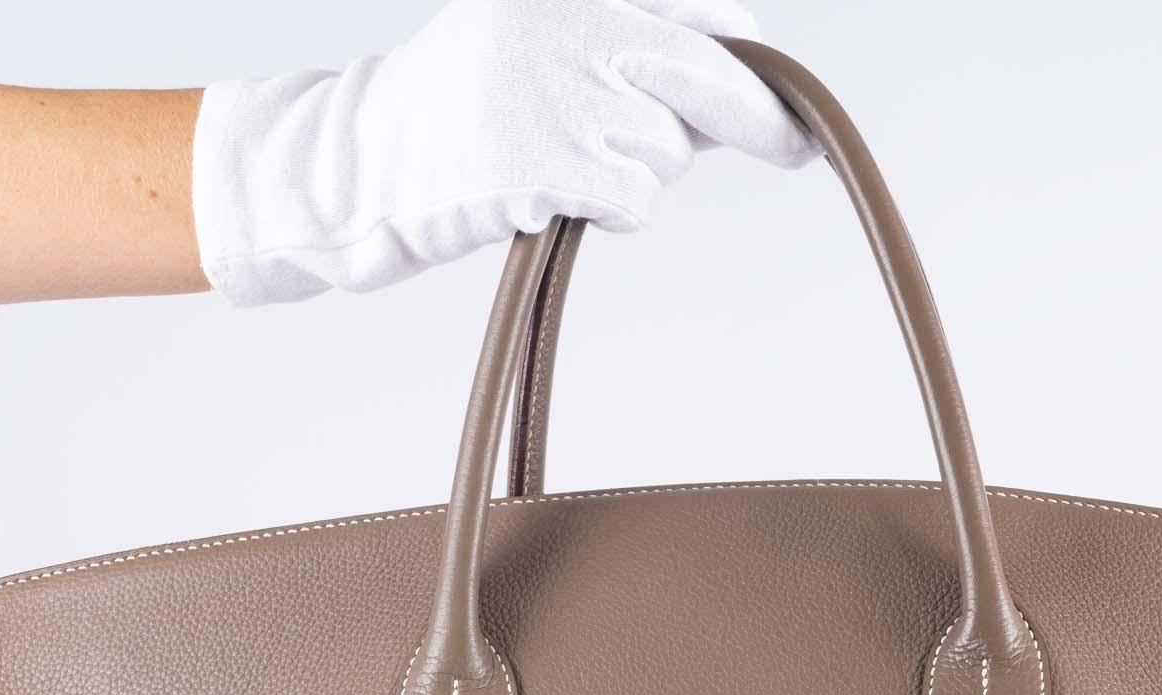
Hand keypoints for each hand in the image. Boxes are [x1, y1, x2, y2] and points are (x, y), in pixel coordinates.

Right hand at [192, 0, 815, 307]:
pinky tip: (553, 196)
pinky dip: (611, 208)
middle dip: (762, 117)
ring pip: (665, 149)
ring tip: (562, 161)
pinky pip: (633, 197)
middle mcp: (575, 20)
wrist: (361, 160)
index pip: (698, 6)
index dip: (746, 49)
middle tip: (800, 149)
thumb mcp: (533, 47)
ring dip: (638, 172)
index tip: (774, 79)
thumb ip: (621, 54)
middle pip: (710, 72)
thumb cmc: (454, 115)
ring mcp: (563, 89)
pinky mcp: (552, 158)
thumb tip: (731, 92)